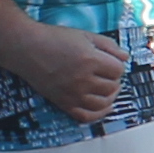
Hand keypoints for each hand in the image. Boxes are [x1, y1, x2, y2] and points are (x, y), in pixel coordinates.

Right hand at [0, 20, 127, 124]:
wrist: (27, 48)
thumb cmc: (55, 38)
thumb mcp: (85, 35)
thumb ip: (109, 46)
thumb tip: (126, 58)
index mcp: (90, 60)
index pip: (118, 70)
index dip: (117, 65)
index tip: (110, 61)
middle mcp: (83, 80)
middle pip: (113, 87)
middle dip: (114, 79)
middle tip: (107, 73)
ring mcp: (73, 94)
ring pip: (103, 103)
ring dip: (110, 96)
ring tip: (107, 88)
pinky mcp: (63, 103)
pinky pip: (86, 116)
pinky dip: (99, 114)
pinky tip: (104, 106)